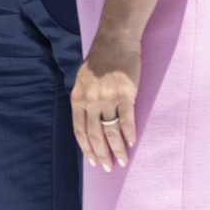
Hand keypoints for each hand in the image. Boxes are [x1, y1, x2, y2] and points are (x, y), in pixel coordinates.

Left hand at [71, 39, 139, 170]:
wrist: (115, 41)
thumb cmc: (100, 60)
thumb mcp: (83, 80)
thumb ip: (84, 100)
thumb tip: (88, 121)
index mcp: (78, 99)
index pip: (80, 131)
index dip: (87, 149)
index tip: (94, 162)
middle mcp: (90, 101)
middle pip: (95, 135)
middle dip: (102, 155)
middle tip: (109, 168)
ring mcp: (108, 99)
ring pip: (111, 131)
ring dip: (117, 149)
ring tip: (122, 161)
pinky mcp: (125, 95)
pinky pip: (127, 120)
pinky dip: (129, 134)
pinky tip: (132, 143)